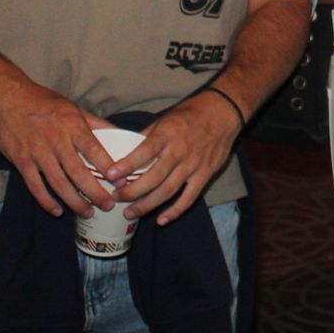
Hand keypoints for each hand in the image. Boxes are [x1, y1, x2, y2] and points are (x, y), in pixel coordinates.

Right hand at [0, 74, 114, 217]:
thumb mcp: (73, 108)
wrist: (6, 98)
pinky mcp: (21, 161)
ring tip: (88, 212)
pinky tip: (57, 211)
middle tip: (108, 205)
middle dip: (95, 192)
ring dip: (74, 201)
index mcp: (72, 126)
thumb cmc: (44, 102)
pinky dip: (46, 201)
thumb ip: (96, 123)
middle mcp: (56, 141)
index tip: (122, 181)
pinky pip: (35, 186)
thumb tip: (120, 134)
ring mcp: (37, 153)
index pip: (95, 150)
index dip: (109, 168)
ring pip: (59, 183)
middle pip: (78, 172)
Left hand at [108, 91, 239, 224]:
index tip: (109, 176)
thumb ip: (146, 137)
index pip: (144, 152)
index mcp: (167, 134)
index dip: (126, 165)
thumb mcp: (165, 119)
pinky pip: (189, 197)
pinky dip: (175, 211)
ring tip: (129, 213)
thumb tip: (124, 153)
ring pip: (168, 191)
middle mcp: (180, 151)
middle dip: (132, 191)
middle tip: (116, 198)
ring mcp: (194, 165)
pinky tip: (161, 220)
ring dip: (147, 205)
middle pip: (154, 177)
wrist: (224, 112)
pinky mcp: (205, 174)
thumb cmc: (190, 115)